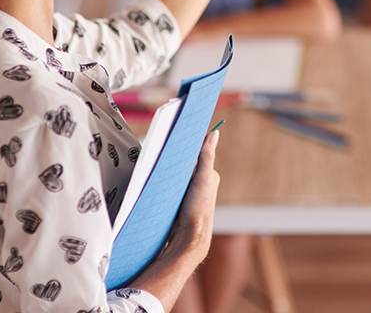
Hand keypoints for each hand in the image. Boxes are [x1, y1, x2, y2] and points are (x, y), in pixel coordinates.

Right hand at [168, 130, 220, 261]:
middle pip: (185, 162)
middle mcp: (200, 183)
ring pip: (176, 174)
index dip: (188, 142)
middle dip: (175, 155)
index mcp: (209, 175)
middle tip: (163, 145)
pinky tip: (155, 178)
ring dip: (168, 168)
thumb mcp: (203, 180)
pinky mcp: (176, 201)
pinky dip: (163, 181)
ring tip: (157, 160)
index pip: (197, 152)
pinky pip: (169, 186)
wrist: (186, 241)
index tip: (177, 129)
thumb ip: (207, 157)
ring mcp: (187, 193)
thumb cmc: (198, 211)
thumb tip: (214, 133)